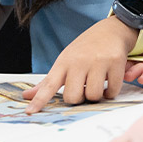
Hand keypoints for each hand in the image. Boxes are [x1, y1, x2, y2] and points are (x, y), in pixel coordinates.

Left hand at [22, 18, 136, 112]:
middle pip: (73, 96)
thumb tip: (27, 96)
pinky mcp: (115, 62)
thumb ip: (48, 81)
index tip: (30, 111)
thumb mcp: (65, 60)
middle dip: (79, 98)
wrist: (112, 30)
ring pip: (93, 95)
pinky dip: (111, 92)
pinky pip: (112, 91)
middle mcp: (79, 61)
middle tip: (83, 89)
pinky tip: (109, 83)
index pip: (49, 84)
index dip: (39, 99)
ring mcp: (98, 61)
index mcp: (64, 62)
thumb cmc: (86, 49)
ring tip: (98, 84)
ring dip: (97, 95)